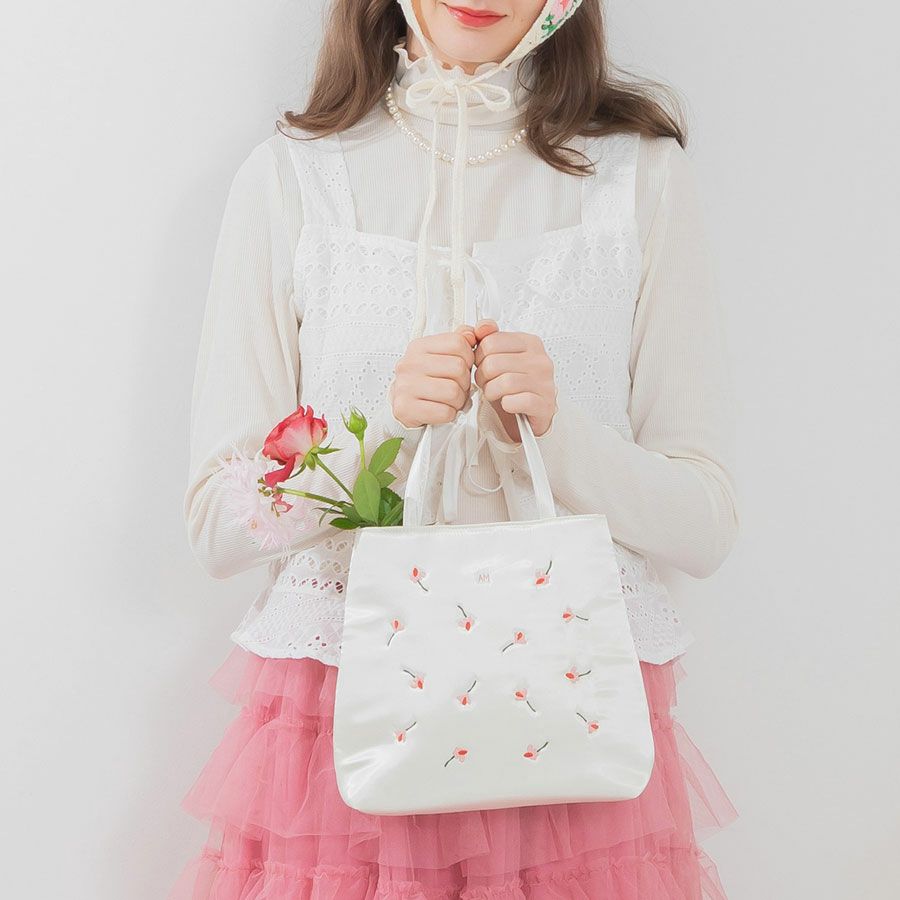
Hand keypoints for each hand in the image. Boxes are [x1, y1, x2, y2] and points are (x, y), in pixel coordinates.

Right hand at [389, 325, 477, 427]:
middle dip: (464, 382)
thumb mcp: (443, 355)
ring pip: (453, 392)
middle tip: (456, 387)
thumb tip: (477, 331)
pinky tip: (441, 410)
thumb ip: (462, 340)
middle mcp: (409, 363)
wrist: (405, 405)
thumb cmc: (427, 381)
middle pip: (458, 368)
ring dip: (458, 400)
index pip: (458, 343)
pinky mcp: (406, 408)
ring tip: (450, 400)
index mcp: (419, 346)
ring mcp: (405, 386)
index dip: (468, 358)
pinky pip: (445, 412)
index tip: (461, 367)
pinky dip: (449, 414)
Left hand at [472, 319, 556, 440]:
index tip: (485, 365)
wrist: (527, 413)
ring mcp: (545, 382)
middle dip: (484, 377)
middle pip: (494, 363)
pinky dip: (506, 404)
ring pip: (504, 382)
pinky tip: (509, 404)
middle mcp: (540, 360)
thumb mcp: (499, 357)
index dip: (480, 357)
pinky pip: (515, 401)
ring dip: (492, 392)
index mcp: (529, 343)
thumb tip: (482, 326)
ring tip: (496, 394)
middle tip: (489, 383)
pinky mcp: (544, 404)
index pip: (491, 342)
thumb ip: (489, 338)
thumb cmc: (512, 386)